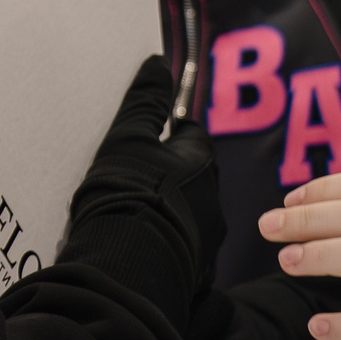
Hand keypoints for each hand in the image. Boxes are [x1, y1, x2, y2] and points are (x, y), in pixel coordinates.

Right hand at [61, 57, 219, 307]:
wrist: (130, 267)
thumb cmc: (128, 194)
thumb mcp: (127, 138)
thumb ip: (144, 102)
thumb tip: (157, 65)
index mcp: (199, 162)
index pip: (193, 137)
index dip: (172, 135)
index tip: (154, 137)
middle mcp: (213, 201)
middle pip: (196, 180)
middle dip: (174, 178)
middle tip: (140, 179)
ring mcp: (207, 241)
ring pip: (192, 218)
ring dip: (172, 214)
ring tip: (137, 217)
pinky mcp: (195, 274)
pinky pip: (184, 253)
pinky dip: (167, 246)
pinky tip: (143, 248)